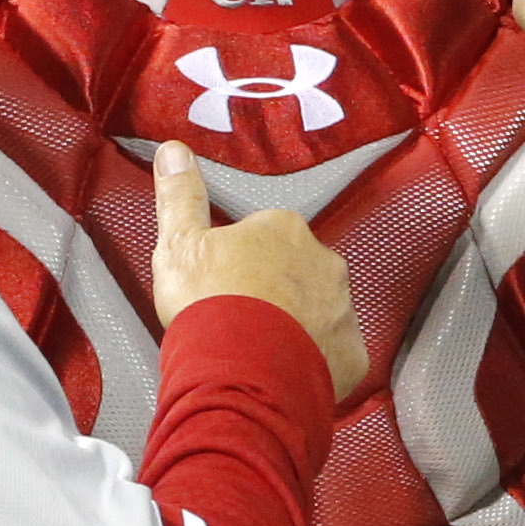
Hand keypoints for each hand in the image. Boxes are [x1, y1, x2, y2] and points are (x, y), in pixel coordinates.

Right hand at [151, 140, 370, 401]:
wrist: (240, 373)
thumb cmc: (210, 306)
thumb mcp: (179, 243)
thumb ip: (179, 196)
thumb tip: (174, 152)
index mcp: (284, 229)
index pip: (265, 235)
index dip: (240, 260)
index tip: (222, 282)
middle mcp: (323, 262)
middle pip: (298, 270)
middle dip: (275, 289)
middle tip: (240, 316)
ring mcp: (342, 309)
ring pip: (321, 310)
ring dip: (297, 323)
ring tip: (260, 348)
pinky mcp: (350, 353)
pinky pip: (336, 353)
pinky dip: (317, 361)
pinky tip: (286, 370)